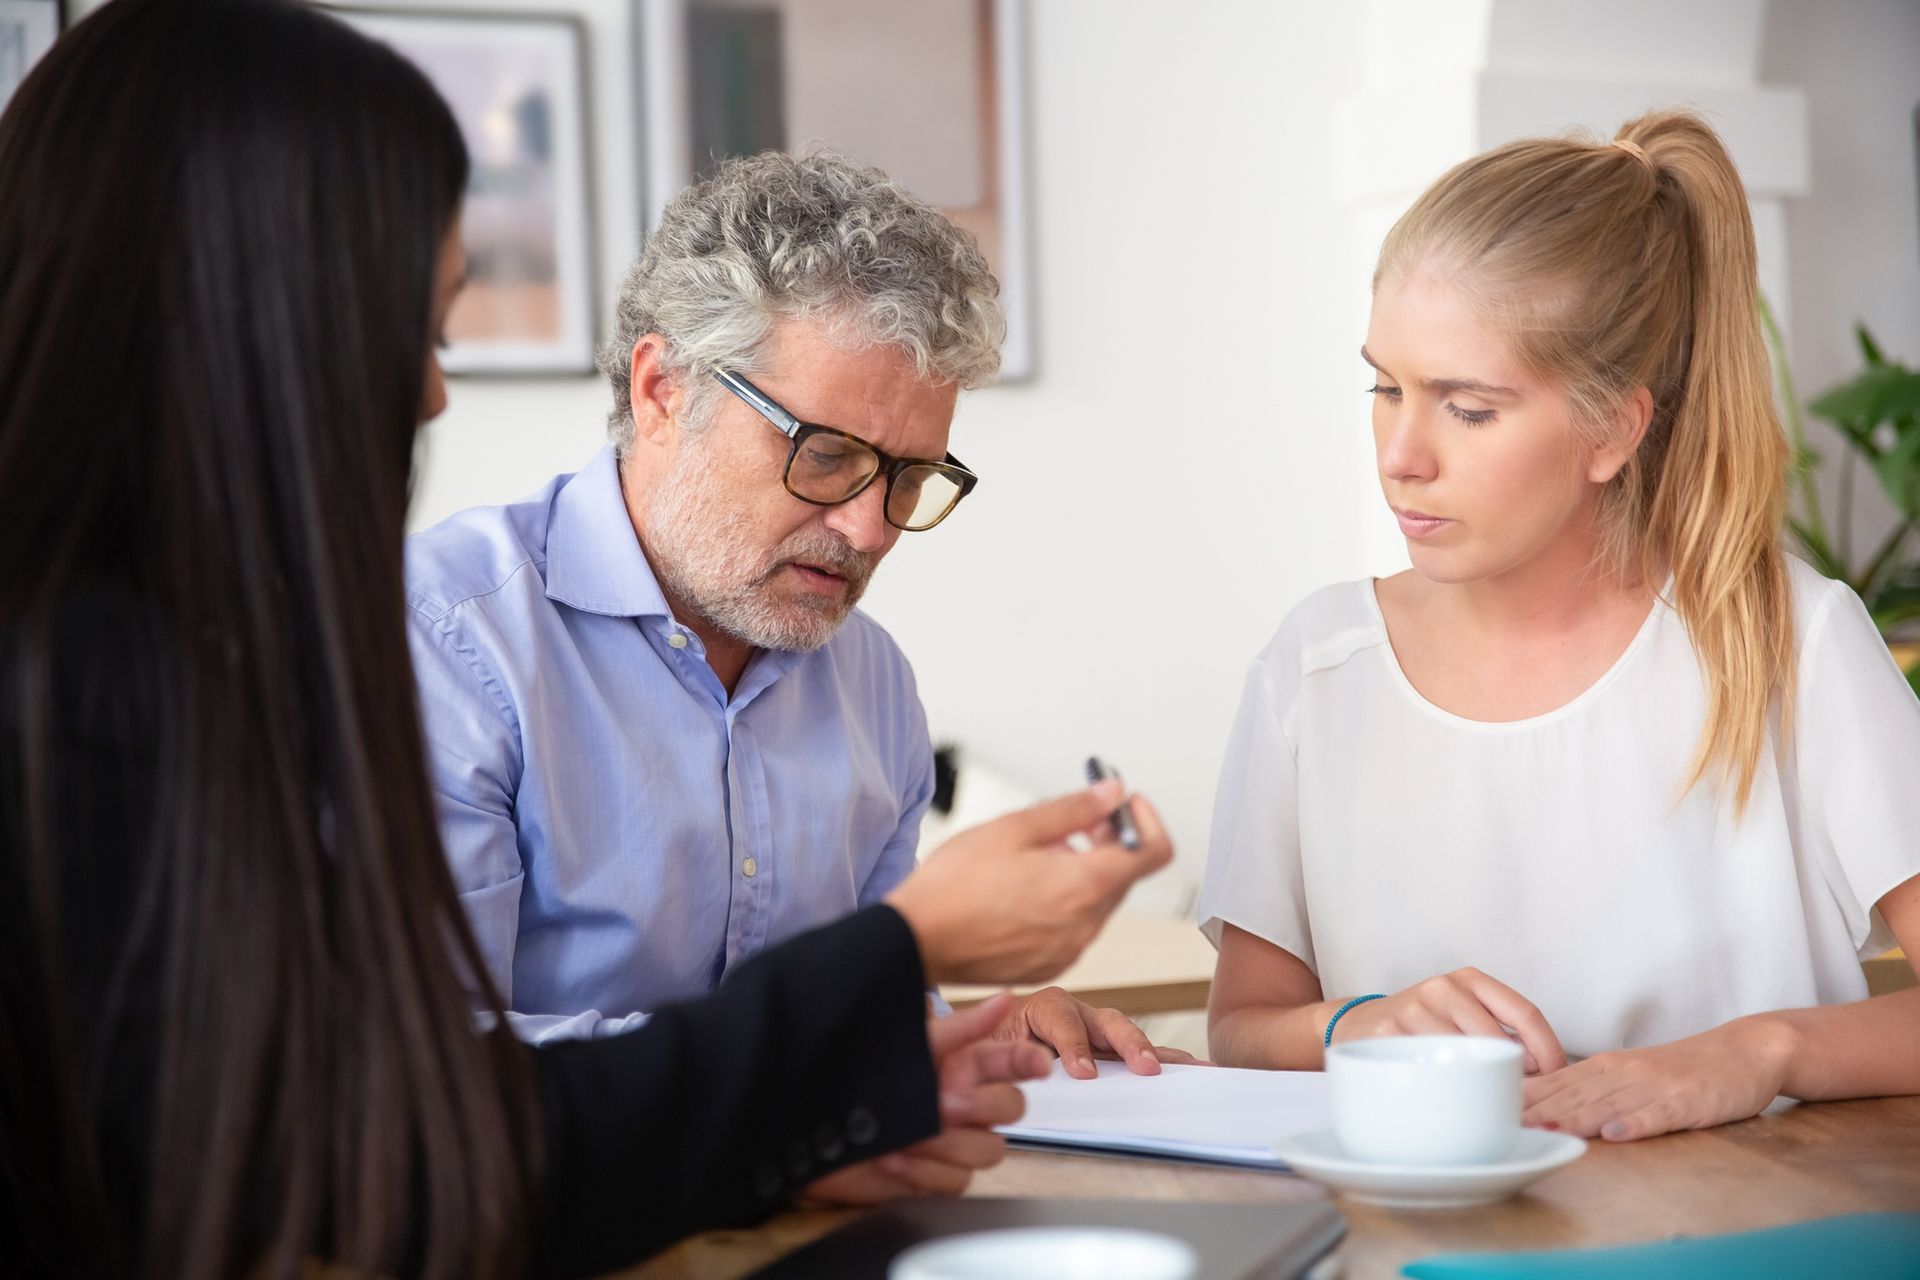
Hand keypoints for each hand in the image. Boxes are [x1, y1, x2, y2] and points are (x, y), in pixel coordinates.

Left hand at [800, 994, 1050, 1204]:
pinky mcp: (936, 1176)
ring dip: (949, 1143)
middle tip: (945, 1102)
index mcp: (963, 1065)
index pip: (1012, 1061)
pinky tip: (898, 1157)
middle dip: (980, 1106)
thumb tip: (1003, 998)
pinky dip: (926, 1171)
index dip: (1028, 1060)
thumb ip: (962, 1028)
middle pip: (1010, 1109)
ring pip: (988, 1149)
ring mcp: (953, 1141)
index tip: (1038, 1061)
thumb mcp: (912, 1047)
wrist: (813, 1130)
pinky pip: (956, 1181)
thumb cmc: (859, 1079)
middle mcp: (963, 1102)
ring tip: (911, 1132)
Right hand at [886, 781, 1171, 984]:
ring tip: (1035, 856)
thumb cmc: (955, 885)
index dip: (1146, 821)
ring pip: (1096, 902)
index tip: (1126, 805)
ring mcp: (1068, 950)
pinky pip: (1072, 928)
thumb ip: (1073, 809)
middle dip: (1107, 842)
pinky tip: (1024, 889)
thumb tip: (1112, 794)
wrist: (916, 941)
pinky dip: (1062, 903)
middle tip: (1074, 820)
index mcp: (1084, 886)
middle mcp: (1085, 925)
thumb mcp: (1014, 828)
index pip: (1153, 853)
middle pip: (1122, 875)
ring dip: (1082, 872)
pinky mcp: (1048, 965)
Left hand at [998, 986, 1207, 1078]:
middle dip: (1129, 1043)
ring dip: (1158, 1053)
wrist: (982, 1046)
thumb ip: (1004, 1055)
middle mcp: (1076, 1013)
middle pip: (1108, 1022)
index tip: (1084, 1074)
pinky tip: (1192, 1071)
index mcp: (1042, 1007)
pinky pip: (1138, 1055)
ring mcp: (1096, 1031)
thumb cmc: (985, 1048)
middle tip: (1144, 1068)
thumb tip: (1026, 1066)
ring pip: (1130, 1037)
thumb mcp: (984, 1050)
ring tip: (1192, 1069)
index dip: (1074, 1047)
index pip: (1062, 1021)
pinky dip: (1164, 1061)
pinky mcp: (1108, 1050)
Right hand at [1332, 968, 1566, 1075]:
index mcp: (1470, 979)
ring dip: (1478, 1084)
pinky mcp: (1391, 1031)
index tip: (1558, 1077)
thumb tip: (1545, 1068)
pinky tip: (1443, 1091)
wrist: (1357, 1023)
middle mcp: (1444, 987)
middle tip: (1514, 1097)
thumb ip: (1499, 1029)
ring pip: (1467, 1057)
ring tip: (1476, 1096)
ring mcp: (1416, 1008)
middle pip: (1498, 1041)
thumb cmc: (1423, 1026)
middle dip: (1513, 1075)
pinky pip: (1433, 1069)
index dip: (1549, 1051)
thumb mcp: (1461, 1012)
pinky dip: (1446, 1087)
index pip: (1525, 1013)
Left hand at [1522, 1019, 1793, 1141]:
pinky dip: (1636, 1123)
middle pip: (1574, 1093)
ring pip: (1609, 1102)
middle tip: (1504, 1126)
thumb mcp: (1629, 1075)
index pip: (1555, 1083)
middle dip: (1538, 1111)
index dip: (1523, 1099)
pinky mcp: (1688, 1099)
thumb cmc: (1681, 1070)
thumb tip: (1542, 1108)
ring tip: (1547, 1130)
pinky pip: (1658, 1113)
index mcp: (1605, 1066)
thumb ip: (1589, 1090)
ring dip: (1576, 1117)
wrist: (1743, 1051)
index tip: (1490, 1112)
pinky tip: (1616, 1134)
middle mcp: (1624, 1071)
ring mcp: (1656, 1085)